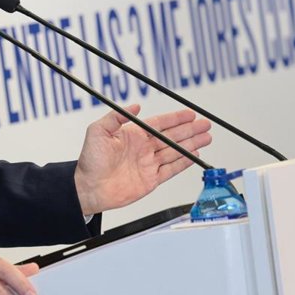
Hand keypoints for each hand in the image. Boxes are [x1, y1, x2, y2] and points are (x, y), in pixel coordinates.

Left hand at [74, 107, 211, 215]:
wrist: (88, 188)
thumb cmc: (89, 160)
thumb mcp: (97, 131)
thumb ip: (115, 117)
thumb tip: (134, 106)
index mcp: (133, 135)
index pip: (160, 124)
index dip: (176, 118)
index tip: (190, 114)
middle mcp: (144, 148)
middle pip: (172, 136)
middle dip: (190, 130)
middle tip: (205, 124)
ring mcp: (148, 164)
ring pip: (175, 151)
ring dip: (191, 144)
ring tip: (206, 137)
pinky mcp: (151, 180)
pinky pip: (171, 169)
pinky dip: (184, 162)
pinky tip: (194, 154)